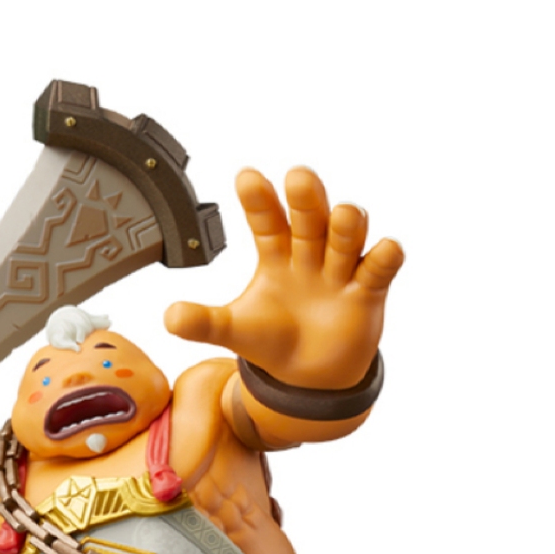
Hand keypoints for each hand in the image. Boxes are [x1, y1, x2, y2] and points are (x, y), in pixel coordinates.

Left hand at [164, 167, 403, 389]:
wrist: (308, 376)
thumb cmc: (273, 339)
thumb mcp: (234, 331)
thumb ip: (204, 322)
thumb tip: (169, 318)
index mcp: (276, 255)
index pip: (266, 221)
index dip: (258, 200)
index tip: (246, 177)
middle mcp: (309, 254)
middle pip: (310, 218)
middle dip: (307, 198)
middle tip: (298, 178)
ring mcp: (340, 270)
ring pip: (346, 236)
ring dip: (345, 224)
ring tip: (341, 216)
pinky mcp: (367, 292)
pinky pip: (378, 268)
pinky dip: (384, 257)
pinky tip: (386, 248)